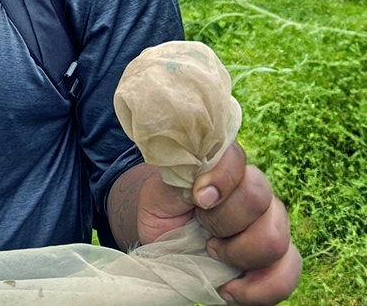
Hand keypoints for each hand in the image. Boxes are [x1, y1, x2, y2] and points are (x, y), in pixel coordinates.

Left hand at [136, 142, 300, 304]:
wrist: (165, 241)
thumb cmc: (162, 209)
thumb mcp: (160, 191)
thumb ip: (181, 180)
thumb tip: (205, 190)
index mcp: (224, 166)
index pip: (236, 158)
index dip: (220, 180)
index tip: (198, 201)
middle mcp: (254, 189)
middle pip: (258, 198)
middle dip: (223, 222)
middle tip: (202, 229)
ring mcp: (271, 223)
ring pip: (276, 239)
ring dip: (239, 255)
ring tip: (213, 254)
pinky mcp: (279, 258)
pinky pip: (289, 272)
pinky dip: (260, 289)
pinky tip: (230, 289)